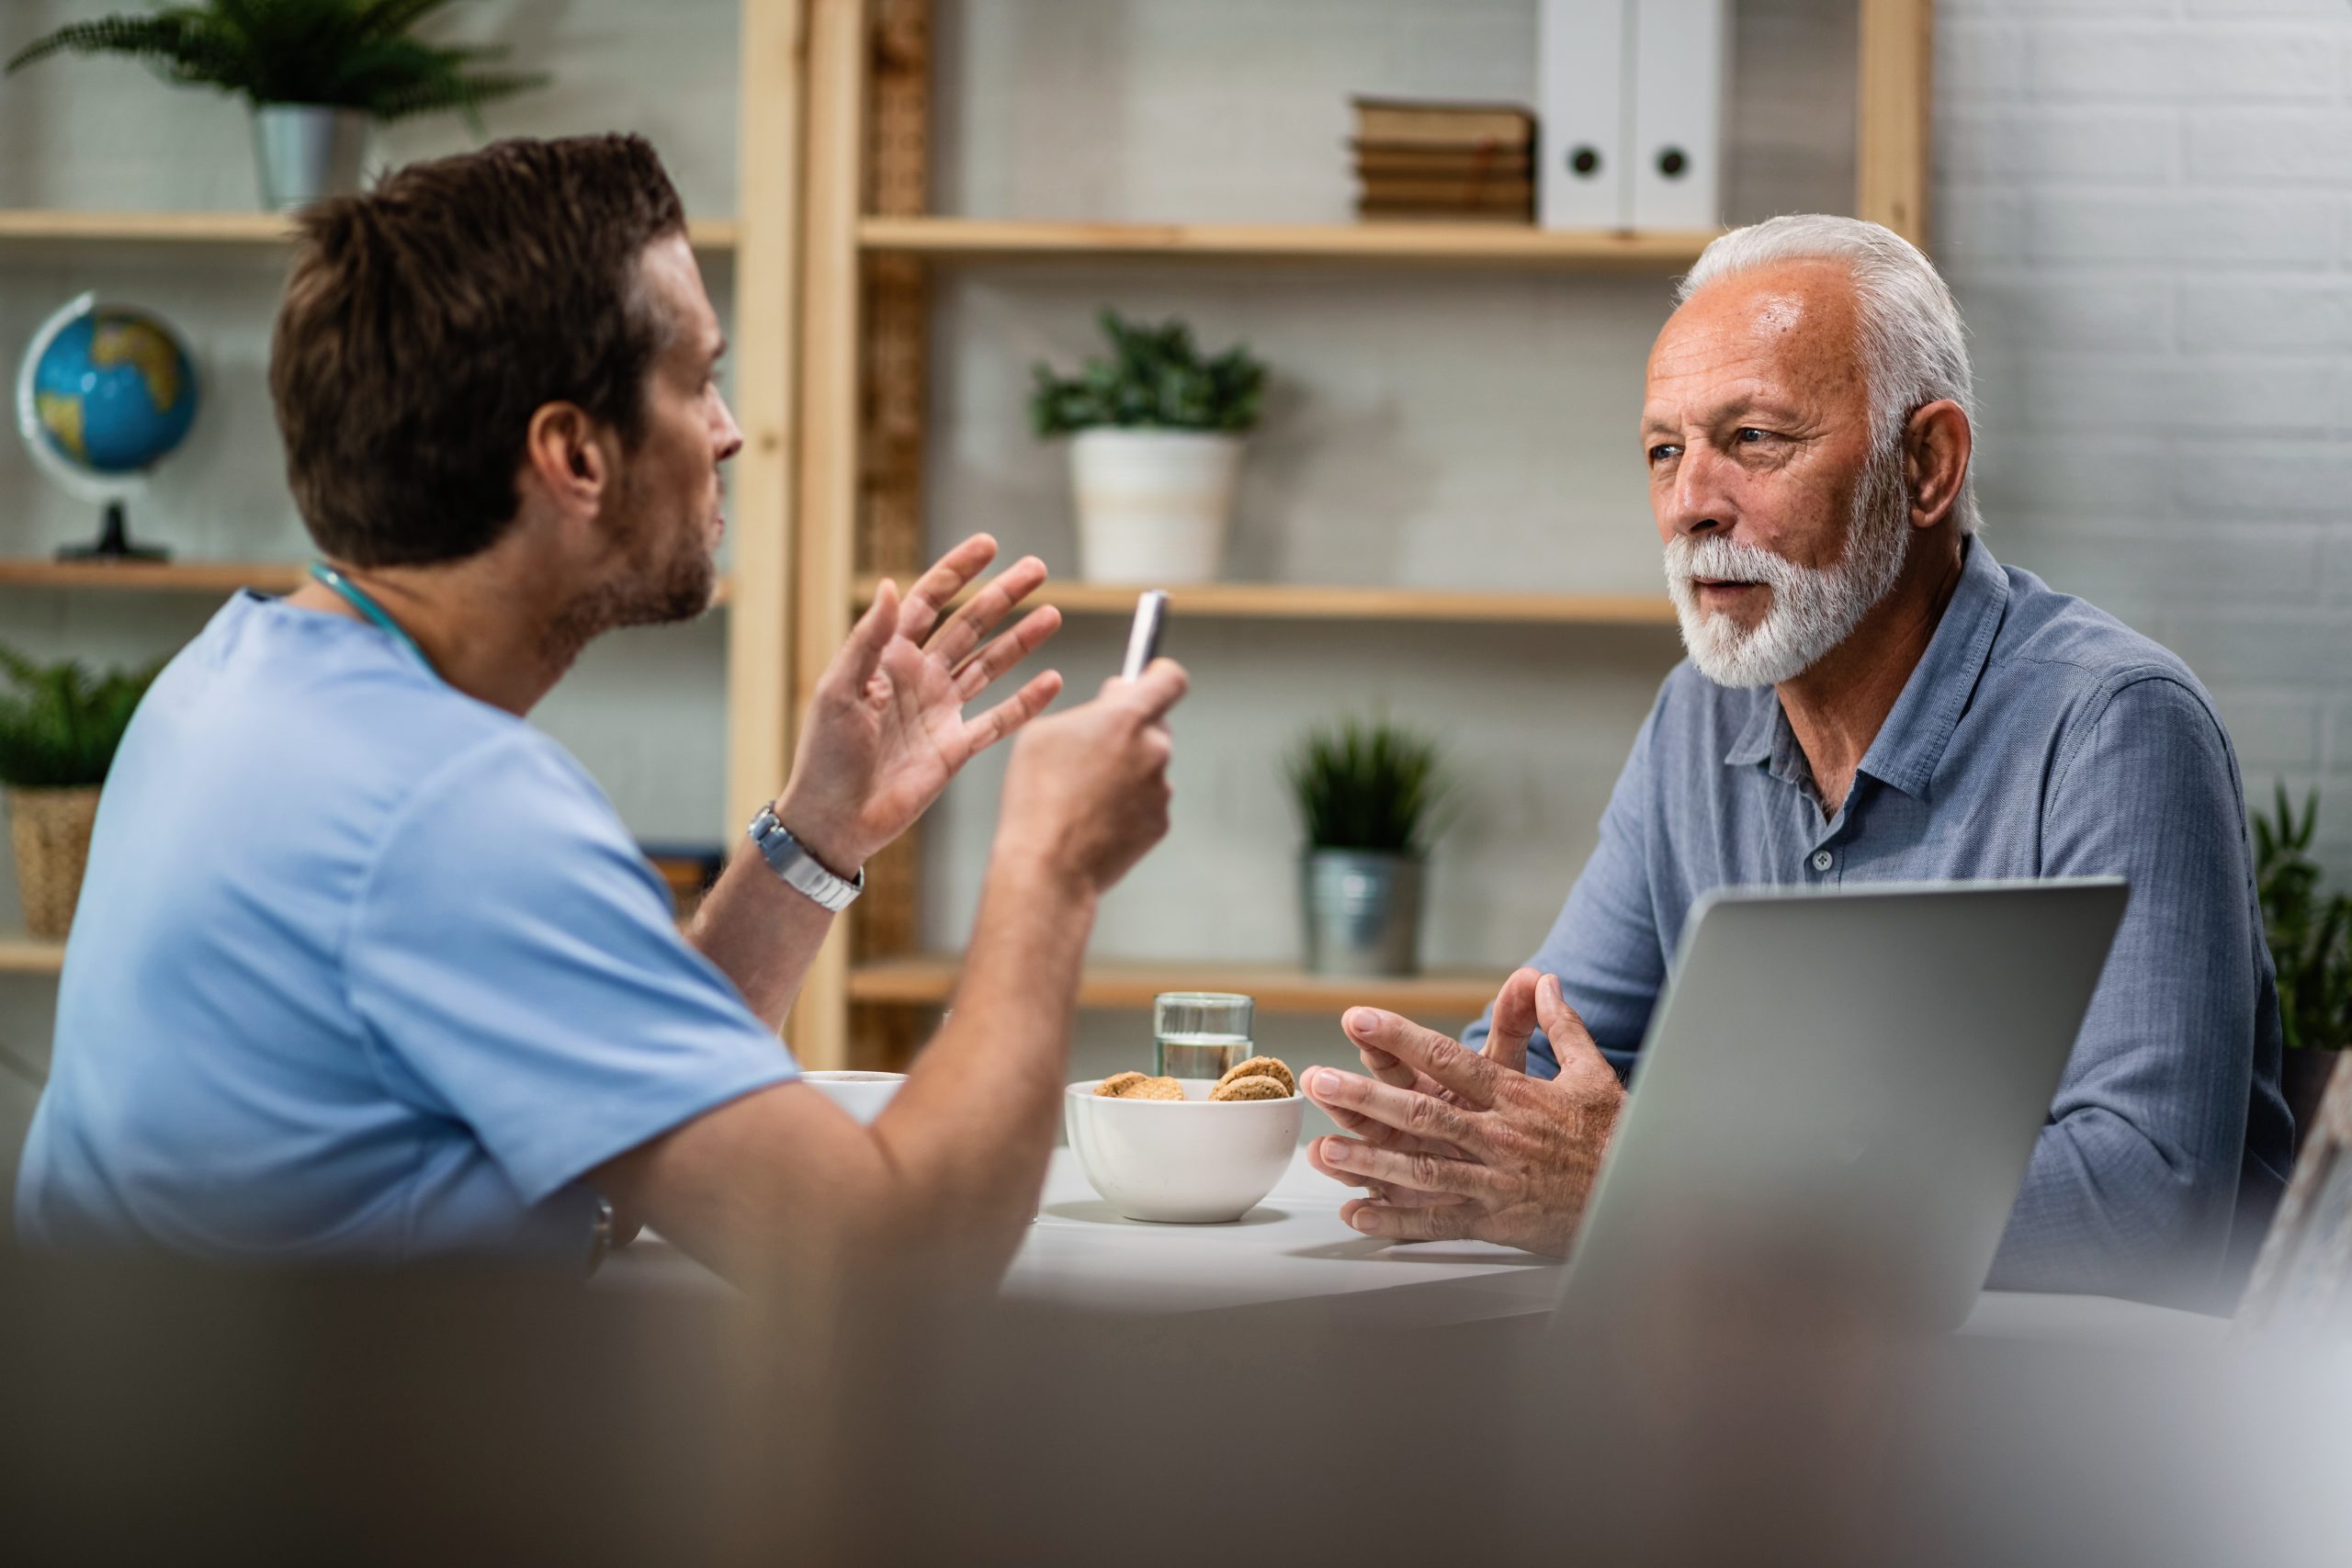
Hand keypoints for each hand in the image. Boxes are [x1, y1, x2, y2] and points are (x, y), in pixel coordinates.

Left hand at [775, 536, 1063, 870]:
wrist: (835, 820)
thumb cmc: (824, 756)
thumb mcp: (837, 691)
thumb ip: (867, 641)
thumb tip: (892, 587)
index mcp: (887, 658)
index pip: (929, 602)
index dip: (957, 572)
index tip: (988, 546)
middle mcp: (919, 678)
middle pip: (969, 626)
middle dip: (1002, 596)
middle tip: (1037, 569)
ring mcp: (940, 712)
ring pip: (989, 665)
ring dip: (1020, 640)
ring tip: (1052, 615)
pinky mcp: (955, 749)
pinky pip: (998, 720)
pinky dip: (1026, 702)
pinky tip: (1052, 680)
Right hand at [993, 661, 1187, 895]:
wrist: (1047, 866)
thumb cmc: (1036, 794)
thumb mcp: (1045, 731)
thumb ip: (1091, 708)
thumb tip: (1118, 699)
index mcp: (1127, 718)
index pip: (1170, 679)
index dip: (1159, 676)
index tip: (1146, 680)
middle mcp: (1155, 750)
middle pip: (1156, 724)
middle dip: (1130, 730)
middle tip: (1093, 747)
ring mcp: (1161, 789)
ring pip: (1149, 765)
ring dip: (1126, 770)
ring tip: (1083, 792)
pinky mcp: (1160, 823)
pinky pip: (1147, 800)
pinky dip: (1128, 803)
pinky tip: (1094, 817)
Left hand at [1303, 969, 1624, 1254]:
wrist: (1641, 1199)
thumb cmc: (1614, 1136)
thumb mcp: (1592, 1073)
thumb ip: (1562, 1025)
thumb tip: (1544, 980)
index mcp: (1515, 1096)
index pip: (1448, 1059)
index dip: (1400, 1037)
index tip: (1358, 1017)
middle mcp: (1498, 1136)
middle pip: (1422, 1113)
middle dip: (1365, 1095)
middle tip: (1317, 1080)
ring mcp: (1494, 1181)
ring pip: (1423, 1169)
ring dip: (1370, 1159)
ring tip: (1323, 1149)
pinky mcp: (1495, 1221)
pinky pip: (1438, 1221)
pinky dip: (1396, 1220)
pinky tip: (1358, 1213)